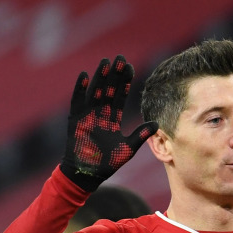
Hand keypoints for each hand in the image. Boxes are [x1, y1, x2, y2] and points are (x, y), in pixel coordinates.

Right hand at [61, 55, 157, 191]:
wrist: (88, 174)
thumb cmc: (107, 163)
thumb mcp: (128, 148)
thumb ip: (140, 135)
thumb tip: (156, 123)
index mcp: (111, 118)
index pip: (120, 96)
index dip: (125, 83)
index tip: (131, 67)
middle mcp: (99, 113)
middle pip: (108, 89)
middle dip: (114, 74)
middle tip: (120, 58)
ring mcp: (87, 115)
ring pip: (95, 91)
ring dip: (100, 77)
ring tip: (106, 62)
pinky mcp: (75, 120)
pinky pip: (77, 101)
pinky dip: (80, 89)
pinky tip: (85, 76)